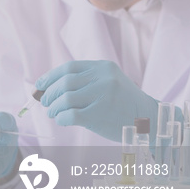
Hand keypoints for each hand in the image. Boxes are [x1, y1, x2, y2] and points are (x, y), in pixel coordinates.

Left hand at [36, 60, 168, 141]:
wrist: (150, 119)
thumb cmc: (122, 103)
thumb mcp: (108, 82)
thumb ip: (84, 81)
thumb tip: (47, 88)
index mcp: (103, 67)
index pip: (68, 68)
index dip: (50, 77)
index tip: (39, 85)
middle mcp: (103, 78)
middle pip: (64, 84)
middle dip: (50, 94)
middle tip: (46, 103)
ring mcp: (102, 96)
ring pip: (65, 99)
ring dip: (54, 108)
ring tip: (54, 113)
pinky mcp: (99, 115)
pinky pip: (70, 116)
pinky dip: (61, 119)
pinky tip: (63, 121)